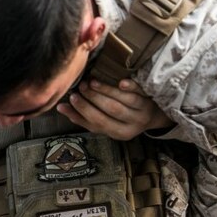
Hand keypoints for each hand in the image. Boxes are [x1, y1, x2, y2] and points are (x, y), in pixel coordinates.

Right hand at [56, 79, 172, 139]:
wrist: (155, 115)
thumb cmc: (124, 118)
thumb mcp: (107, 123)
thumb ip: (85, 118)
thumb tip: (60, 108)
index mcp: (118, 133)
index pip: (97, 124)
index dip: (82, 112)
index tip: (70, 100)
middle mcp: (131, 125)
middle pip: (109, 113)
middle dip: (91, 100)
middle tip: (79, 88)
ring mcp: (141, 112)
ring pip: (121, 103)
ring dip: (104, 92)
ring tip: (90, 82)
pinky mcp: (149, 99)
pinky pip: (139, 94)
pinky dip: (130, 88)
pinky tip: (121, 82)